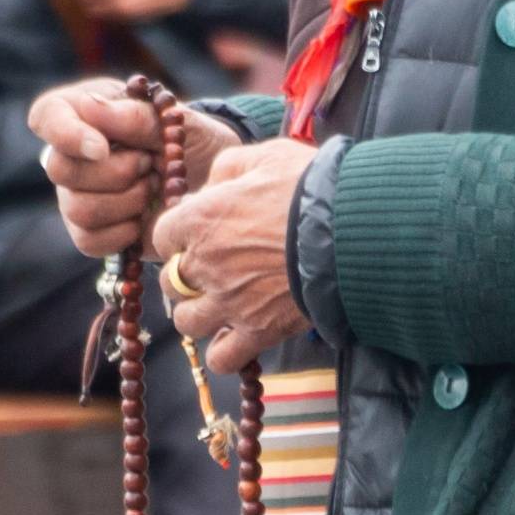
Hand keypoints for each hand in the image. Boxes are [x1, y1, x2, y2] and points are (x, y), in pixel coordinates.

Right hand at [29, 78, 240, 257]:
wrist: (210, 180)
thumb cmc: (188, 138)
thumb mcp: (173, 119)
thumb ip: (134, 115)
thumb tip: (88, 106)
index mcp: (84, 111)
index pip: (47, 116)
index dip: (67, 134)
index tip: (102, 147)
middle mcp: (70, 154)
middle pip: (60, 170)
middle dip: (117, 172)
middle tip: (151, 163)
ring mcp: (75, 195)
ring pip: (78, 209)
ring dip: (128, 201)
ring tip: (154, 187)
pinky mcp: (88, 232)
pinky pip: (90, 240)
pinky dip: (127, 231)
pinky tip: (146, 216)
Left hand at [149, 135, 319, 377]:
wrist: (352, 229)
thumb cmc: (311, 187)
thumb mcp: (266, 156)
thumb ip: (228, 168)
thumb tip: (212, 186)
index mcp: (201, 219)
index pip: (162, 236)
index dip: (178, 235)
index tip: (197, 233)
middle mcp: (206, 264)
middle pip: (171, 281)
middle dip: (187, 275)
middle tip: (212, 268)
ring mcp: (230, 302)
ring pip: (187, 322)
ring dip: (199, 313)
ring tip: (221, 304)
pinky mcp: (258, 331)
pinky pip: (222, 358)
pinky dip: (225, 352)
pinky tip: (237, 335)